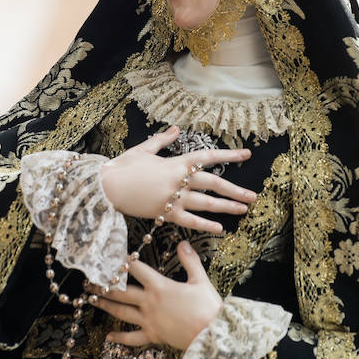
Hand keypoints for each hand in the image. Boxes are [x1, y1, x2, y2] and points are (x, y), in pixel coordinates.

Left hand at [92, 241, 221, 349]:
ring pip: (122, 312)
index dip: (124, 262)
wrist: (212, 334)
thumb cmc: (207, 307)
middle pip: (121, 292)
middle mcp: (149, 303)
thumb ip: (189, 260)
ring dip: (105, 305)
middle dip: (104, 285)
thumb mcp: (200, 280)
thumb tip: (182, 243)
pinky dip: (119, 338)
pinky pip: (132, 338)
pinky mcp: (153, 336)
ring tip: (91, 300)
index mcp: (160, 286)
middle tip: (88, 280)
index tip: (112, 256)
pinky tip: (108, 337)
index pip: (137, 270)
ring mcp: (149, 320)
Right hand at [100, 126, 255, 233]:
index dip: (229, 156)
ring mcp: (173, 198)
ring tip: (243, 210)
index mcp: (176, 162)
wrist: (106, 187)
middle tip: (253, 196)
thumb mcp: (144, 149)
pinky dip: (205, 225)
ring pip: (206, 203)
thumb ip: (163, 140)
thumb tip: (176, 129)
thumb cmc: (123, 167)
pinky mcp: (165, 214)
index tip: (247, 155)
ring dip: (226, 207)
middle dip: (235, 190)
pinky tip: (220, 229)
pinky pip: (190, 221)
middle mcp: (179, 181)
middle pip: (213, 184)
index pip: (208, 157)